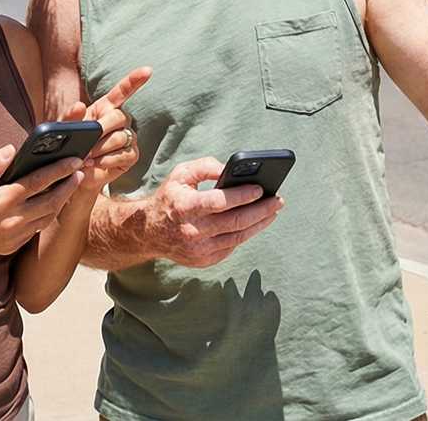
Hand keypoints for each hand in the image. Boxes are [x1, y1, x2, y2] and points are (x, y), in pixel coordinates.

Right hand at [0, 143, 83, 257]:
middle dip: (69, 186)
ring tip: (70, 186)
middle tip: (80, 172)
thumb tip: (11, 150)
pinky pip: (35, 229)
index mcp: (0, 201)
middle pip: (51, 202)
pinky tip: (50, 204)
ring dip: (61, 202)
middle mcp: (10, 221)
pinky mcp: (11, 246)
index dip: (59, 170)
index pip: (38, 182)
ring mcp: (12, 236)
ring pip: (47, 218)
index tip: (75, 160)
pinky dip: (46, 216)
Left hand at [56, 66, 151, 194]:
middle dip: (102, 128)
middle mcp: (120, 121)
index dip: (135, 80)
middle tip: (87, 142)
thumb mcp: (63, 131)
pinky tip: (96, 164)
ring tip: (86, 157)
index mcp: (104, 108)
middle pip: (120, 116)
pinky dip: (108, 160)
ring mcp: (128, 138)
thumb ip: (69, 118)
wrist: (73, 174)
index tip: (148, 70)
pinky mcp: (131, 155)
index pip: (123, 91)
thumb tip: (79, 105)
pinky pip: (125, 154)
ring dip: (101, 148)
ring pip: (121, 137)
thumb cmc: (69, 147)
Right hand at [143, 157, 283, 268]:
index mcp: (185, 207)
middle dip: (261, 210)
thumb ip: (205, 166)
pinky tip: (255, 223)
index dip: (243, 196)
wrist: (149, 232)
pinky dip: (245, 234)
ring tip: (273, 211)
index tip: (261, 189)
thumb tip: (230, 169)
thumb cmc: (170, 198)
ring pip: (238, 237)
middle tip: (278, 201)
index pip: (220, 202)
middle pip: (235, 222)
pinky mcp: (204, 261)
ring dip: (259, 224)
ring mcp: (198, 250)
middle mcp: (192, 231)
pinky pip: (231, 247)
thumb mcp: (181, 175)